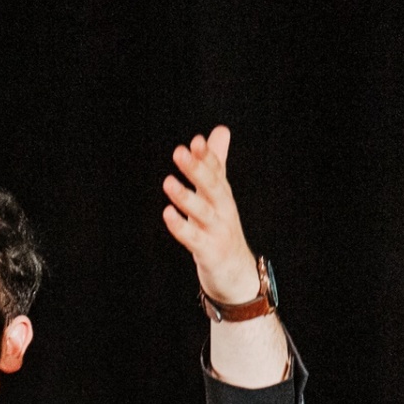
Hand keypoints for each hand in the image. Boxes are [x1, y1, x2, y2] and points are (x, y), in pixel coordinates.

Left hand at [161, 125, 260, 306]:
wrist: (236, 273)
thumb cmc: (222, 228)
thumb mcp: (219, 195)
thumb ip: (216, 163)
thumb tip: (220, 130)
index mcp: (223, 195)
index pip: (216, 172)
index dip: (206, 157)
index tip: (195, 141)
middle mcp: (223, 210)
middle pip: (212, 187)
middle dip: (197, 169)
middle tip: (179, 152)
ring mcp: (217, 231)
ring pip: (202, 212)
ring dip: (185, 197)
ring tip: (168, 182)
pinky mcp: (209, 252)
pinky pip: (193, 238)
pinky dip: (181, 227)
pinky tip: (167, 214)